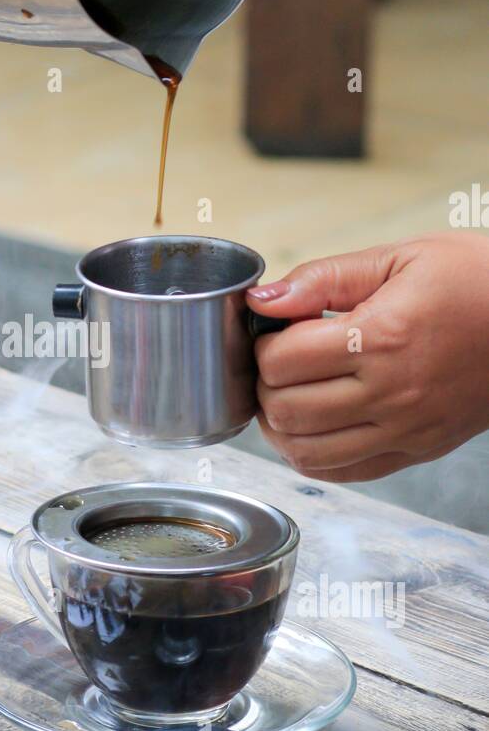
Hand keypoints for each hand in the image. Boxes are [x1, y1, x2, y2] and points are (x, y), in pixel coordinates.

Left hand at [246, 233, 488, 481]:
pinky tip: (312, 426)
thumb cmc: (475, 280)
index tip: (276, 329)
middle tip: (280, 360)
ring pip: (305, 451)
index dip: (264, 343)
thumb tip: (263, 298)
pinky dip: (311, 455)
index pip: (282, 361)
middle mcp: (391, 393)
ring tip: (289, 393)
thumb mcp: (400, 257)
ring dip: (281, 424)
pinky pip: (342, 473)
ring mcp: (404, 430)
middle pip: (285, 409)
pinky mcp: (416, 451)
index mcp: (381, 337)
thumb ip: (324, 277)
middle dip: (266, 383)